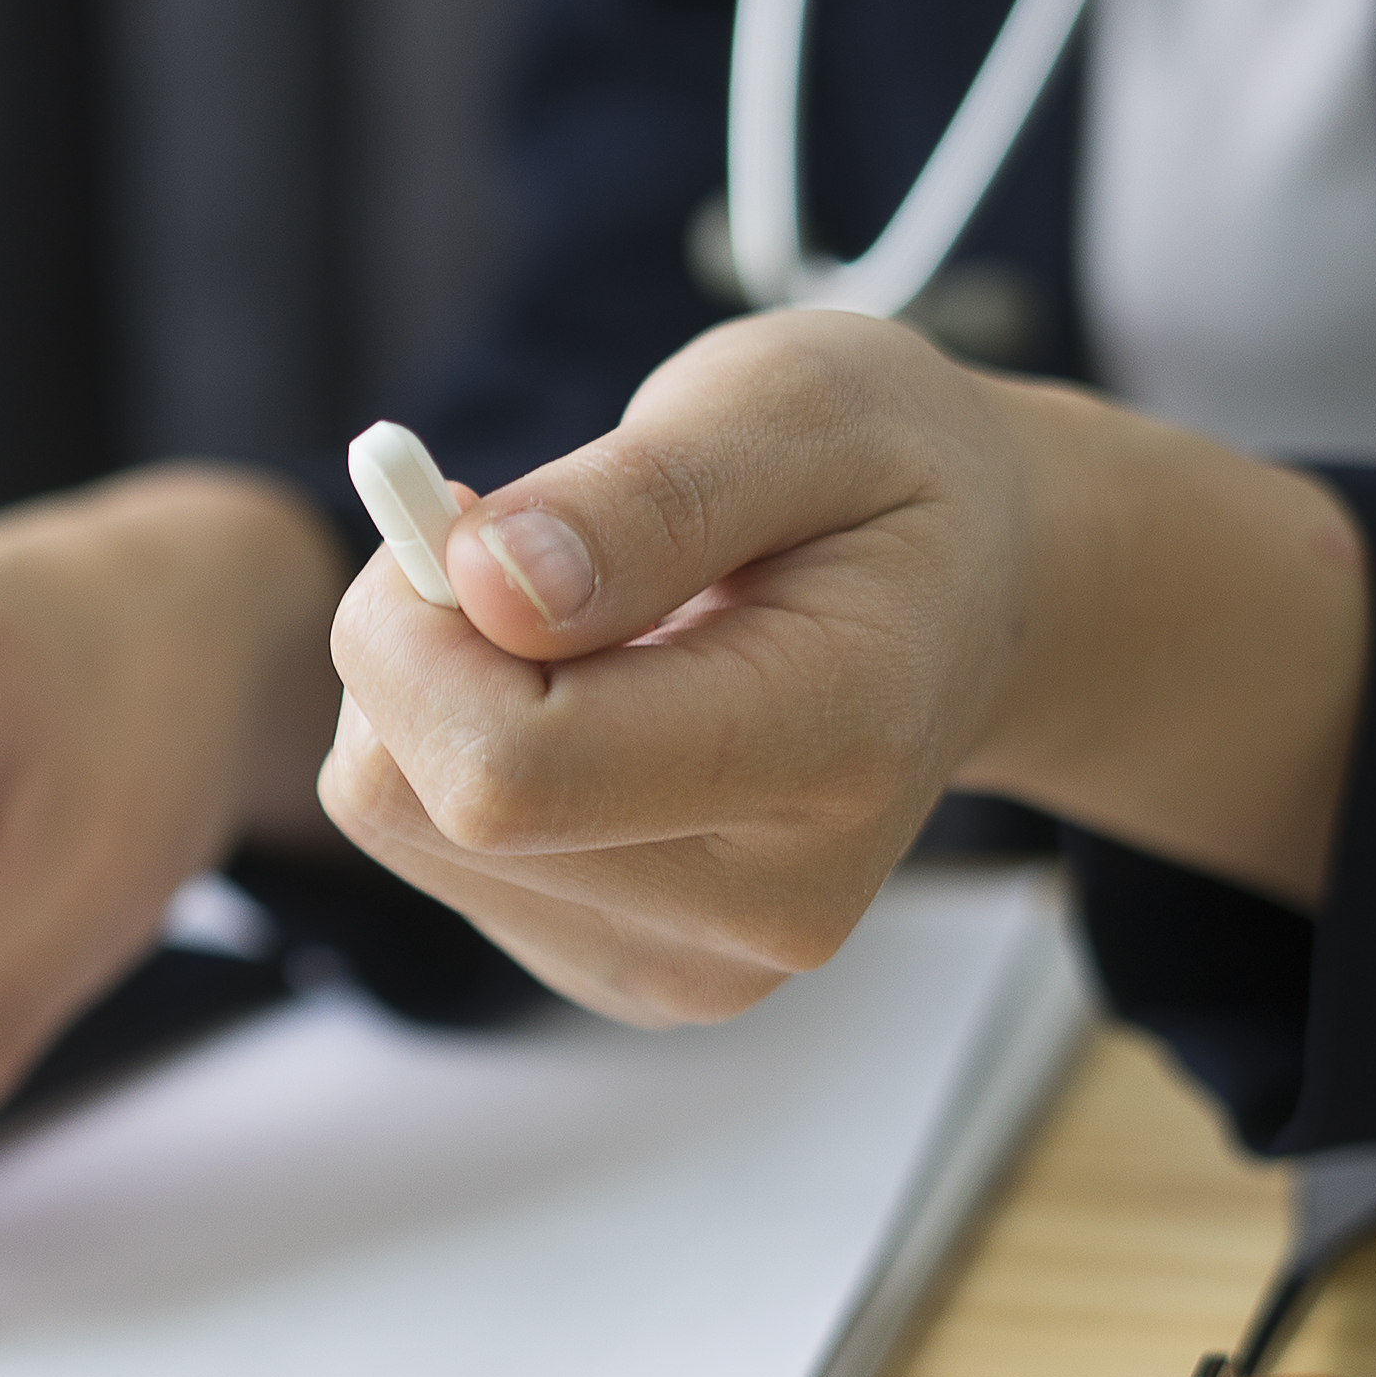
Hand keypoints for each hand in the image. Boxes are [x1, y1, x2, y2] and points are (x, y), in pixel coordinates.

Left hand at [318, 309, 1366, 1024]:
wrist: (974, 606)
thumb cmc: (885, 483)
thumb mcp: (797, 403)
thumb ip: (648, 494)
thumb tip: (486, 582)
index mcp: (835, 746)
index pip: (512, 768)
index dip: (416, 630)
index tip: (461, 510)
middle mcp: (768, 904)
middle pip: (426, 802)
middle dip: (411, 645)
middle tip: (515, 545)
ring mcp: (691, 964)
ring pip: (401, 825)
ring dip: (430, 693)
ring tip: (578, 618)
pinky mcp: (622, 973)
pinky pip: (430, 853)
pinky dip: (456, 749)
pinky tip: (581, 695)